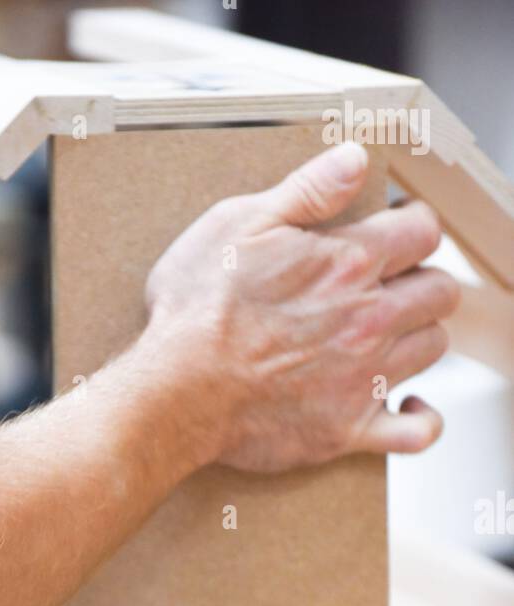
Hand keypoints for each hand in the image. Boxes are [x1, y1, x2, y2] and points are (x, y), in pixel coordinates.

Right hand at [142, 141, 459, 473]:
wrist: (175, 393)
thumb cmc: (196, 310)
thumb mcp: (238, 224)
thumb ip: (305, 190)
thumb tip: (355, 160)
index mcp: (349, 263)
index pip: (424, 231)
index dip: (413, 224)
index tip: (394, 229)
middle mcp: (370, 320)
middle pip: (440, 291)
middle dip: (421, 279)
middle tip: (392, 283)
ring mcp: (365, 378)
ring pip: (432, 347)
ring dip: (417, 336)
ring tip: (386, 334)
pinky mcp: (349, 429)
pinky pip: (417, 434)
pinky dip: (422, 420)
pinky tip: (408, 404)